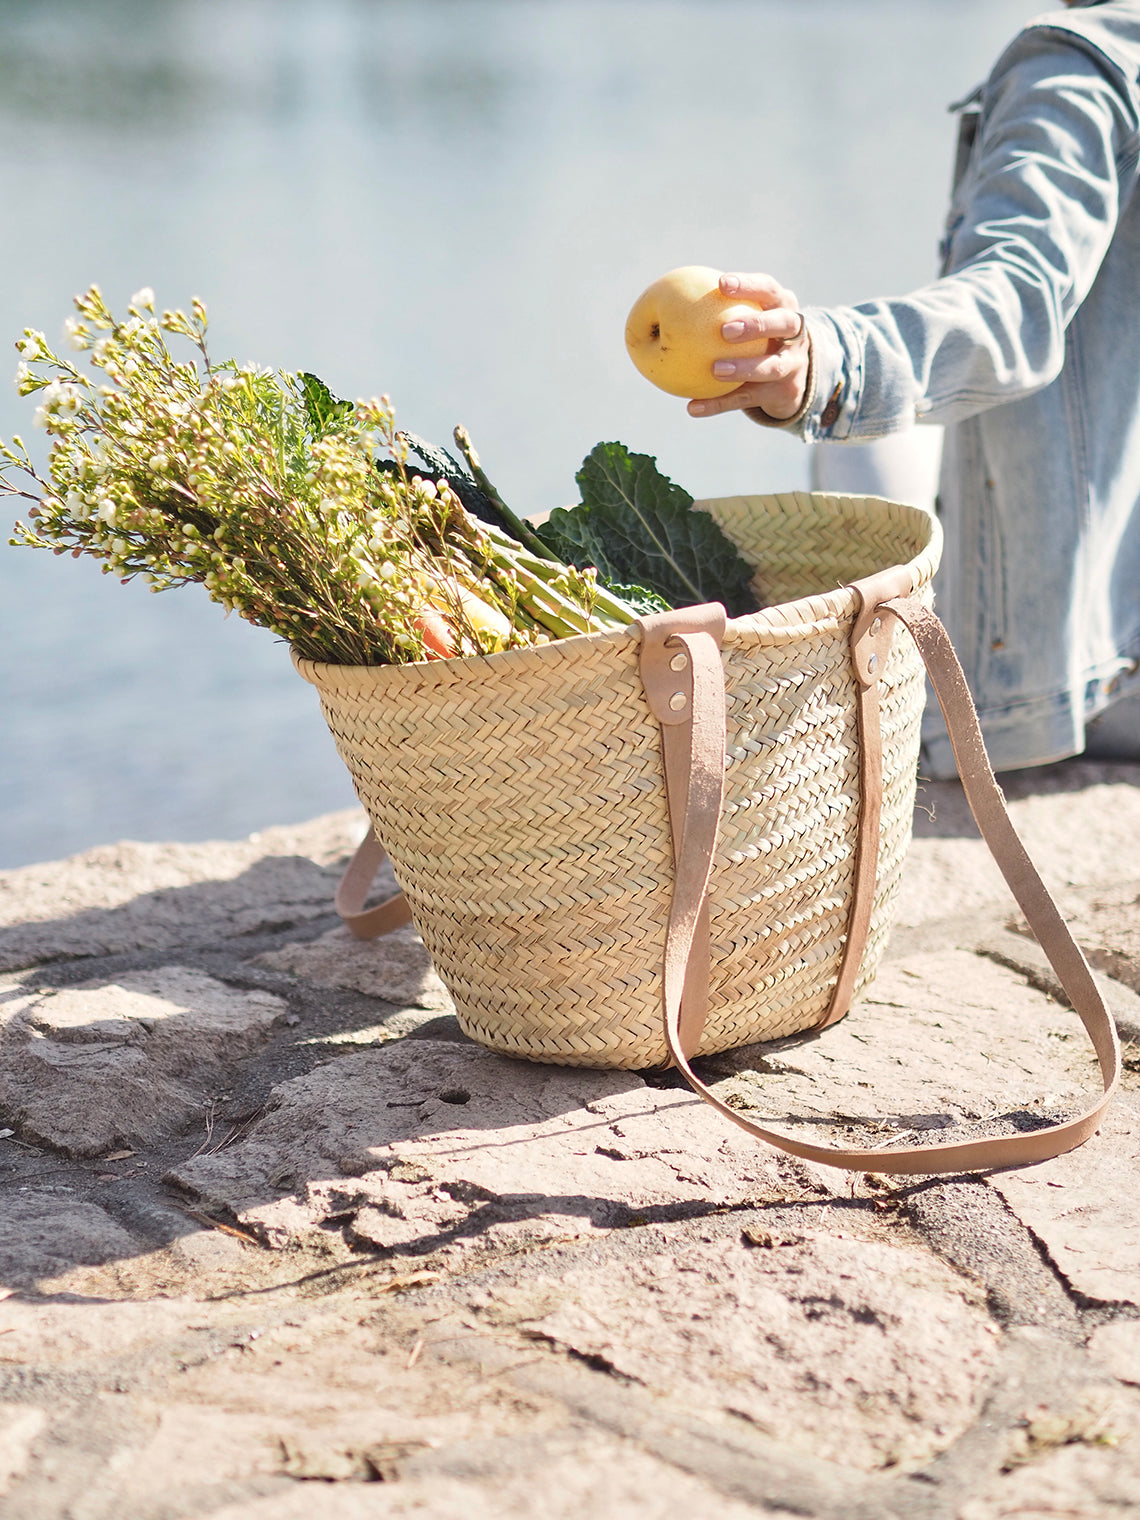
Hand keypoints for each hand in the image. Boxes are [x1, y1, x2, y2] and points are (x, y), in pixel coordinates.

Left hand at [687, 273, 809, 420]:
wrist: (789, 375)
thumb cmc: (755, 337)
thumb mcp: (747, 317)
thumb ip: (717, 309)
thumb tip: (659, 300)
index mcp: (783, 306)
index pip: (769, 289)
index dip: (749, 286)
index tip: (721, 285)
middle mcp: (795, 334)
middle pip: (785, 323)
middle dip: (757, 325)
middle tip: (725, 330)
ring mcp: (793, 364)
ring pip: (772, 367)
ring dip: (744, 368)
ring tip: (715, 370)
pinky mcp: (783, 393)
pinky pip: (748, 399)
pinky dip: (720, 404)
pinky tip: (693, 408)